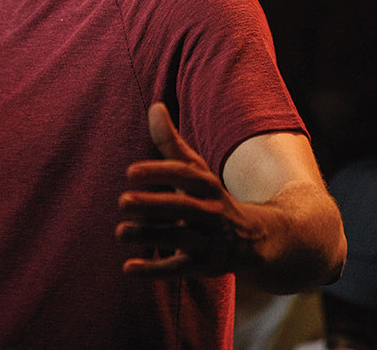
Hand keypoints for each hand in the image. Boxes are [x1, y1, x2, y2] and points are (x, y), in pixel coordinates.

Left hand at [116, 102, 265, 278]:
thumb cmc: (212, 197)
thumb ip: (171, 143)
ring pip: (179, 239)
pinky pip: (179, 270)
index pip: (184, 176)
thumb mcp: (197, 170)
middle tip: (122, 200)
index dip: (158, 173)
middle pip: (182, 208)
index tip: (129, 172)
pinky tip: (127, 268)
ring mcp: (209, 242)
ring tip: (120, 231)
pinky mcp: (203, 267)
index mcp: (207, 186)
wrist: (257, 239)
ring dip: (149, 236)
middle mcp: (211, 213)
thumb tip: (154, 106)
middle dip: (153, 205)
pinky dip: (154, 270)